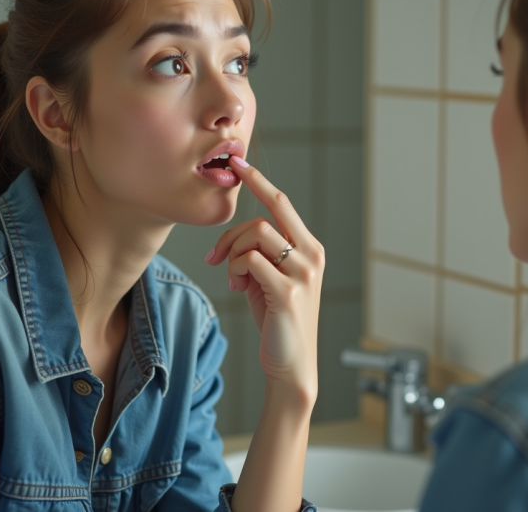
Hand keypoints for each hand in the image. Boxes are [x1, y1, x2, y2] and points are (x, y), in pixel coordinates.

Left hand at [205, 156, 323, 403]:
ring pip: (254, 236)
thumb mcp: (269, 280)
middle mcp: (312, 255)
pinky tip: (238, 289)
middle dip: (232, 230)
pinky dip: (235, 271)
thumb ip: (260, 254)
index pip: (282, 203)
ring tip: (234, 280)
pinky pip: (249, 261)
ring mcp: (303, 273)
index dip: (258, 180)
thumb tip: (235, 240)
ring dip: (232, 256)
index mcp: (311, 248)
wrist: (291, 364)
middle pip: (266, 215)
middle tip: (215, 255)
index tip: (237, 163)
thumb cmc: (278, 321)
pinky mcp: (287, 291)